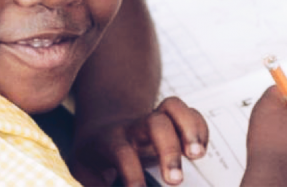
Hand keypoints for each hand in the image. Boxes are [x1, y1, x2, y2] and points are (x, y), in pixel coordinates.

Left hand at [70, 97, 208, 186]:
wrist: (101, 127)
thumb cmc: (94, 155)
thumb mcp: (84, 170)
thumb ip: (95, 184)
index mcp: (109, 140)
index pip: (122, 153)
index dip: (132, 173)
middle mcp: (134, 127)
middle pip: (154, 124)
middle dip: (169, 150)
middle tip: (175, 181)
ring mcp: (153, 120)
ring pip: (173, 107)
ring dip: (190, 128)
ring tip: (197, 155)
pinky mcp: (170, 121)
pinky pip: (189, 113)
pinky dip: (200, 128)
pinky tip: (201, 149)